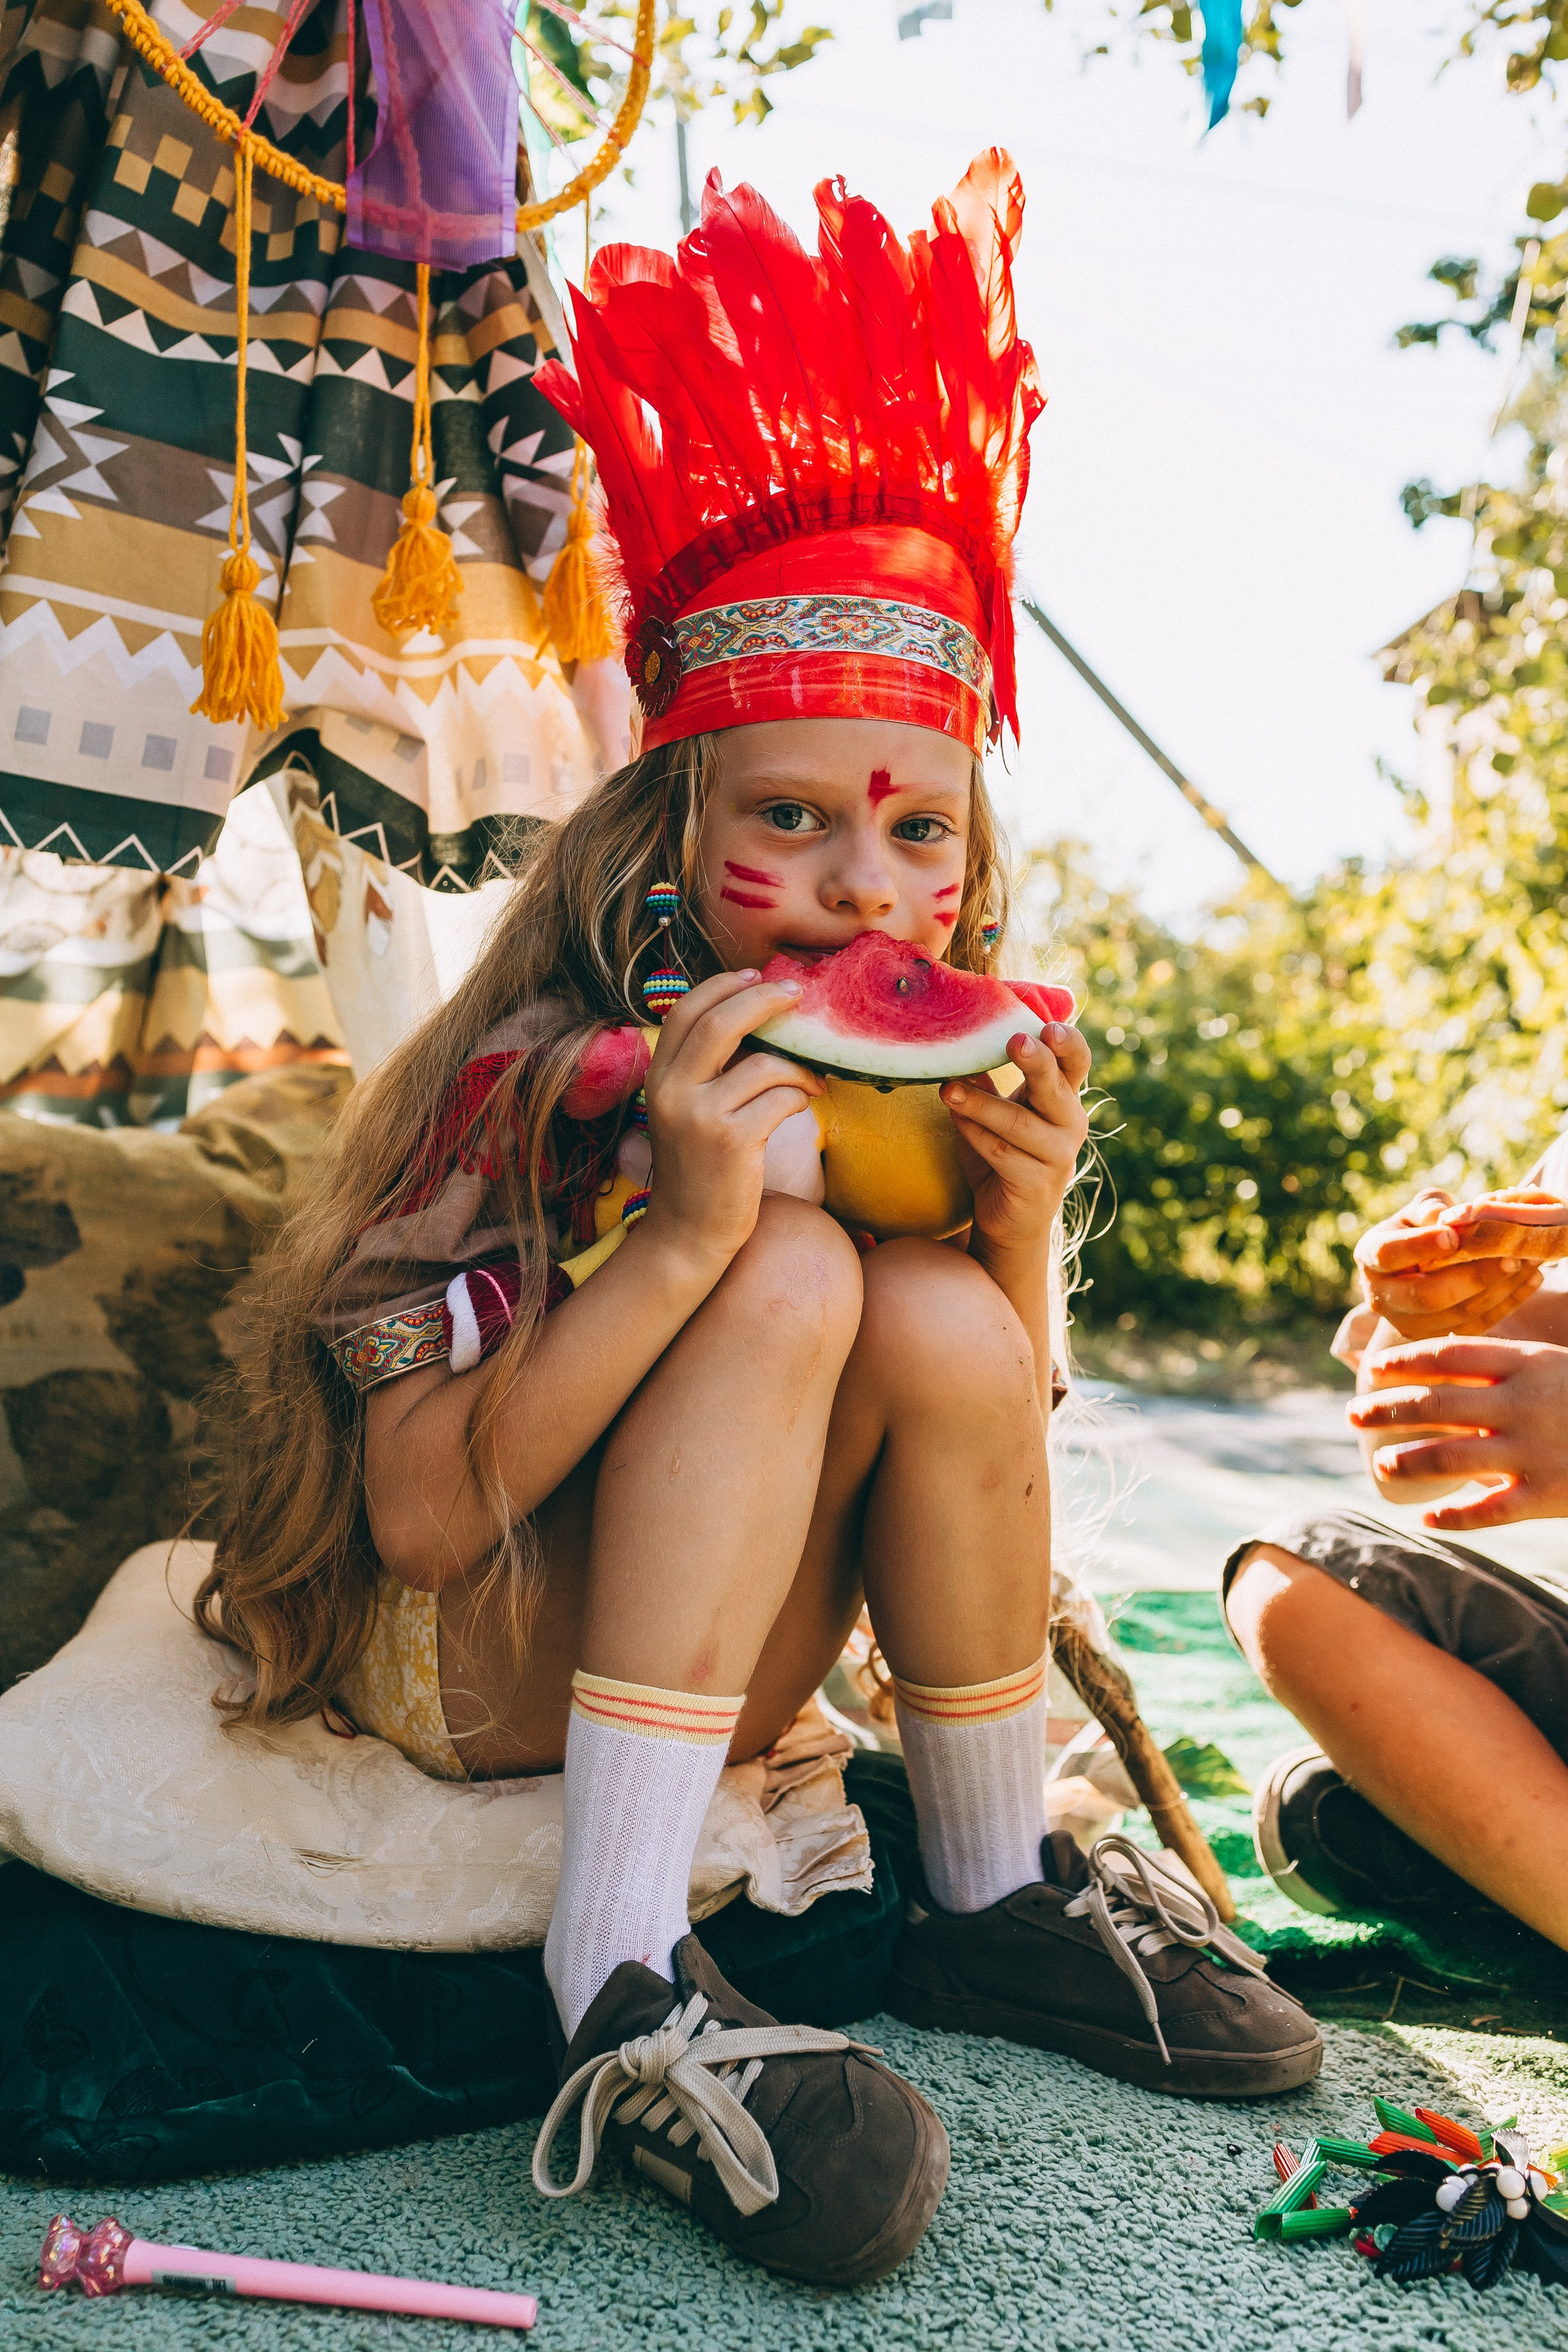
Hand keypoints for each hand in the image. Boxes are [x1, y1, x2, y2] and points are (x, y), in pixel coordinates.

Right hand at [639, 971, 823, 1270]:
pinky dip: (802, 1096)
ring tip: (812, 1079)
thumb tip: (757, 1020)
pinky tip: (805, 1105)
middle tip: (797, 994)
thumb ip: (707, 1070)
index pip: (684, 1011)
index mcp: (658, 1078)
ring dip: (799, 1066)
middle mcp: (673, 1091)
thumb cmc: (699, 1169)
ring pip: (764, 1063)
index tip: (755, 976)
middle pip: (721, 1020)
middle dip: (764, 999)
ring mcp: (701, 1116)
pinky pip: (782, 1098)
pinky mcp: (733, 1141)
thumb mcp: (687, 1112)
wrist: (688, 1233)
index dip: (722, 986)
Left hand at [940, 1022, 1091, 1261]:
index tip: (1048, 1027)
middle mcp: (1070, 1124)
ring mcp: (1058, 1156)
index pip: (1077, 1061)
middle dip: (1037, 1062)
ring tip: (948, 1089)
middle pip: (1056, 1087)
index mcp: (1064, 1098)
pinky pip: (1002, 1153)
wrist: (1010, 1222)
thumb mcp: (996, 1111)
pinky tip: (955, 1120)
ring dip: (981, 1104)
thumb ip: (985, 1079)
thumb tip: (958, 1037)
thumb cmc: (1003, 1156)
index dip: (1068, 1043)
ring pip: (1018, 1123)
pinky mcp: (1036, 1185)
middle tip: (1015, 1041)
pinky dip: (975, 1134)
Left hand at [1348, 1334, 1567, 1529]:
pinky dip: (1452, 1517)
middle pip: (1438, 1405)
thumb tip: (1439, 1356)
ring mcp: (1534, 1452)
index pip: (1450, 1356)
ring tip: (1381, 1464)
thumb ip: (1503, 1365)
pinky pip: (1488, 1512)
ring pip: (1450, 1458)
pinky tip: (1426, 1519)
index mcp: (1527, 1364)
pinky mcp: (1546, 1496)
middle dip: (1386, 1409)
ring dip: (1407, 1462)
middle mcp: (1524, 1405)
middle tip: (1352, 1414)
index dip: (1405, 1361)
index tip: (1373, 1369)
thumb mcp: (1553, 1365)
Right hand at [1354, 1188, 1543, 1338]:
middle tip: (1510, 1257)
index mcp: (1371, 1257)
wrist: (1414, 1269)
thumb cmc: (1418, 1229)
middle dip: (1473, 1277)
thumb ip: (1430, 1207)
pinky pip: (1477, 1326)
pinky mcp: (1436, 1338)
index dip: (1420, 1247)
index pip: (1389, 1254)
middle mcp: (1381, 1297)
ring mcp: (1407, 1323)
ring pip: (1457, 1315)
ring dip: (1497, 1290)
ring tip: (1528, 1264)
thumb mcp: (1418, 1210)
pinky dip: (1507, 1304)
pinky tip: (1530, 1280)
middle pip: (1427, 1295)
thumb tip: (1444, 1218)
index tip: (1453, 1236)